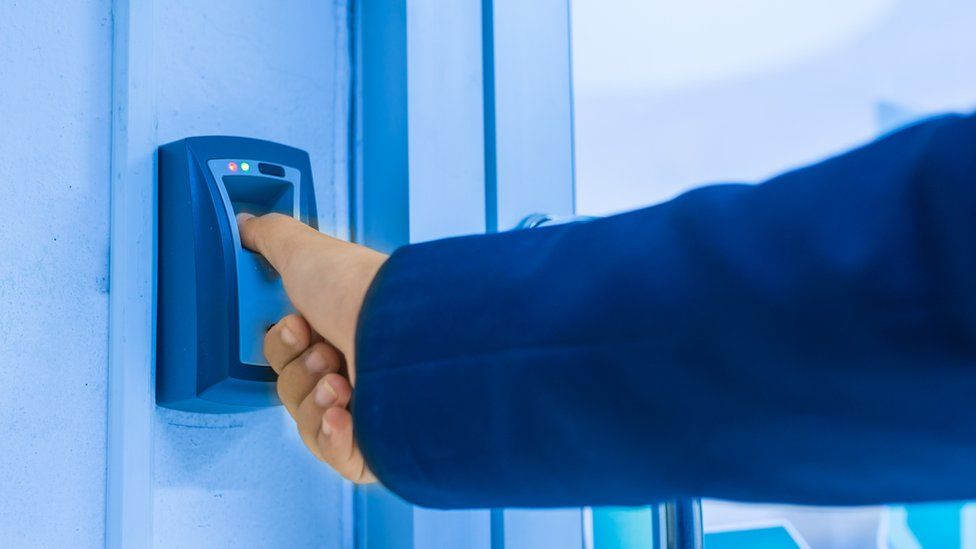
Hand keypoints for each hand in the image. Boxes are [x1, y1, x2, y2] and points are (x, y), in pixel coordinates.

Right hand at [237, 213, 387, 481]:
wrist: (409, 339)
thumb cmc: (365, 296)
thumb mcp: (307, 252)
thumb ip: (271, 238)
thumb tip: (245, 225)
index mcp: (339, 332)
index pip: (285, 355)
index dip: (280, 344)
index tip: (295, 325)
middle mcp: (357, 369)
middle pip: (291, 388)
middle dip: (299, 370)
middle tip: (324, 352)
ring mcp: (369, 410)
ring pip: (307, 422)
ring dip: (314, 399)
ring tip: (342, 382)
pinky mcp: (379, 448)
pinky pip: (334, 455)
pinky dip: (331, 436)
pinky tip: (344, 416)